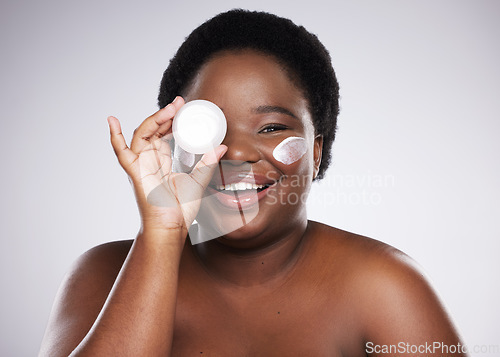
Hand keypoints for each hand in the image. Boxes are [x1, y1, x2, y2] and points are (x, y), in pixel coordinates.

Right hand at [107, 96, 226, 233]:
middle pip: (153, 130)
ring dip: (154, 119)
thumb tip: (222, 146)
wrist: (172, 228)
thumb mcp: (199, 180)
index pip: (163, 133)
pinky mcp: (136, 173)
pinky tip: (112, 121)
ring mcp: (141, 165)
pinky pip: (122, 153)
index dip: (171, 119)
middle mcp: (149, 160)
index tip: (183, 107)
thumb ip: (208, 163)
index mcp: (162, 161)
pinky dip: (115, 137)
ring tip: (171, 109)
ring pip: (142, 135)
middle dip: (165, 114)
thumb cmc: (180, 209)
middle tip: (179, 102)